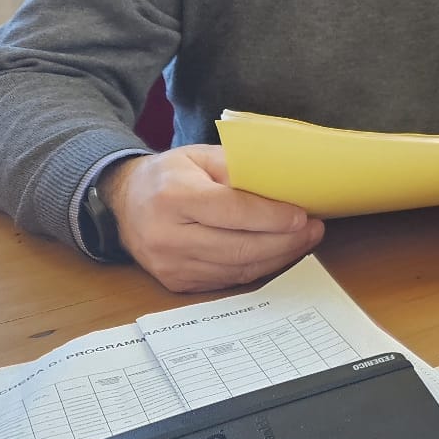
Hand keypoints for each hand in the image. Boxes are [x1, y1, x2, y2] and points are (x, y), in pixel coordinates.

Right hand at [104, 146, 323, 293]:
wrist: (124, 203)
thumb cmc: (169, 175)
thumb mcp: (200, 156)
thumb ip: (238, 168)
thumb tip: (282, 185)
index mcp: (173, 197)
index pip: (232, 211)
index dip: (271, 216)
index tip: (302, 216)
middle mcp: (167, 236)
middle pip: (238, 246)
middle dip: (284, 241)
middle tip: (314, 231)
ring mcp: (170, 265)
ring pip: (236, 268)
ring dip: (277, 257)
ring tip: (303, 241)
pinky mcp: (176, 283)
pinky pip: (226, 280)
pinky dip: (257, 268)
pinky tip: (277, 254)